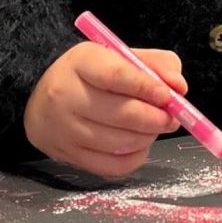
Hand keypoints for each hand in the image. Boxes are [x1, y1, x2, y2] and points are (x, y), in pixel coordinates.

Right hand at [23, 43, 186, 178]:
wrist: (42, 98)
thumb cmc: (93, 73)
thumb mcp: (121, 55)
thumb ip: (157, 65)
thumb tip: (179, 87)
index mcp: (82, 62)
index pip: (117, 75)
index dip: (148, 87)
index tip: (169, 95)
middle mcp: (67, 96)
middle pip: (122, 114)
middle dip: (157, 118)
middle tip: (173, 116)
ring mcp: (65, 130)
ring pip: (121, 143)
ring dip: (148, 136)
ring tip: (155, 126)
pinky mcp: (69, 157)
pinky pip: (113, 167)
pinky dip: (136, 156)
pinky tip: (139, 142)